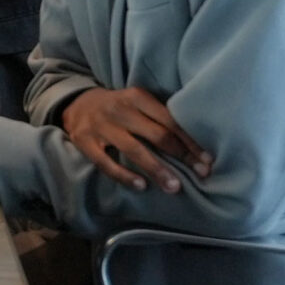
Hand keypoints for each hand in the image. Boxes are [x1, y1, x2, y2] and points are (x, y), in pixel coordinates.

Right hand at [60, 85, 208, 191]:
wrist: (76, 103)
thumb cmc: (119, 108)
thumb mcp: (138, 102)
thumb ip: (160, 116)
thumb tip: (195, 145)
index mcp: (137, 97)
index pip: (170, 120)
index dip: (191, 141)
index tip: (208, 160)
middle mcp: (120, 109)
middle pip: (157, 135)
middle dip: (182, 156)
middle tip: (201, 174)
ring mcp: (101, 125)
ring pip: (134, 150)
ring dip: (157, 169)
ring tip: (175, 187)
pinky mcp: (85, 141)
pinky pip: (106, 163)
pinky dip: (125, 175)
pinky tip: (142, 186)